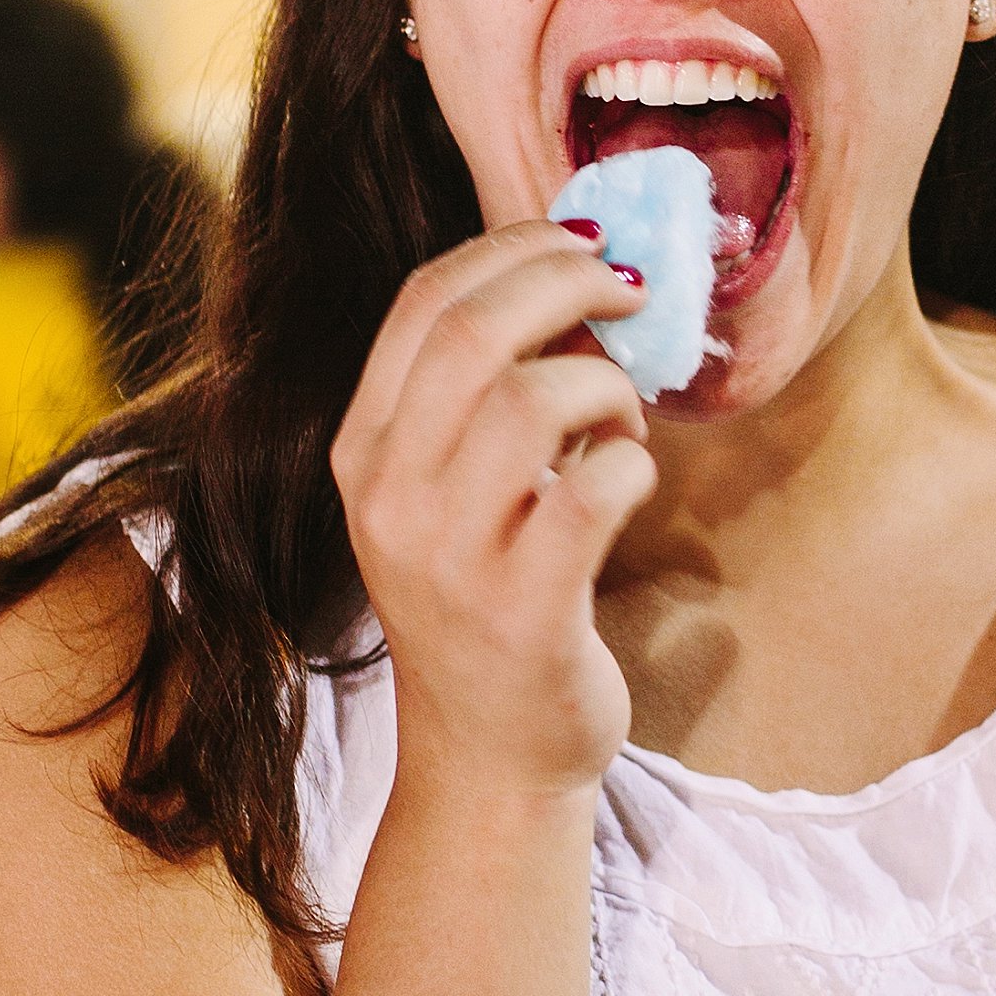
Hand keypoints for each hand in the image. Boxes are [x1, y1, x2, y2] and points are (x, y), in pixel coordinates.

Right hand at [331, 225, 657, 800]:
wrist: (488, 754)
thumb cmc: (485, 603)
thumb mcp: (445, 495)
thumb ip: (477, 398)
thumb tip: (574, 279)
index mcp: (362, 451)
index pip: (423, 301)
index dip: (513, 247)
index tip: (582, 241)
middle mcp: (388, 496)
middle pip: (476, 330)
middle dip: (571, 282)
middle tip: (632, 290)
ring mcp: (449, 556)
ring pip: (537, 398)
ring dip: (609, 387)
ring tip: (623, 423)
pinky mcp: (523, 609)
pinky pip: (594, 490)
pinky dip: (633, 464)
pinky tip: (631, 478)